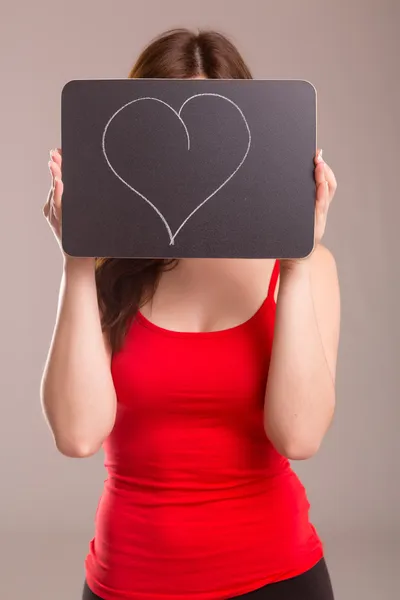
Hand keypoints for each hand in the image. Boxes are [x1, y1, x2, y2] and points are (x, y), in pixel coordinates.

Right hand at [43, 148, 92, 266]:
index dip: (60, 165)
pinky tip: (59, 184)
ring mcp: (57, 216)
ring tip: (55, 163)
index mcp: (63, 204)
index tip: (59, 150)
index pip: (60, 180)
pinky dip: (58, 195)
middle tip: (55, 153)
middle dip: (56, 167)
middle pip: (56, 183)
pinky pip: (59, 207)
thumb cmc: (88, 238)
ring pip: (55, 193)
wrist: (81, 260)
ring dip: (55, 177)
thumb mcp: (88, 216)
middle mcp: (57, 208)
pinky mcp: (60, 223)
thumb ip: (87, 201)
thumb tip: (105, 181)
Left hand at [281, 149, 336, 268]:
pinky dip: (321, 196)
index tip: (317, 154)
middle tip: (318, 156)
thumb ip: (291, 202)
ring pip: (325, 195)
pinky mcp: (315, 227)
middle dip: (324, 169)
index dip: (323, 168)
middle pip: (329, 185)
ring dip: (324, 179)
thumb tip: (274, 181)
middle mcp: (320, 210)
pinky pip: (320, 209)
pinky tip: (319, 186)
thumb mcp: (291, 216)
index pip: (325, 182)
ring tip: (319, 166)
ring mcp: (319, 218)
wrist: (292, 258)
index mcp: (315, 205)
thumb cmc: (289, 237)